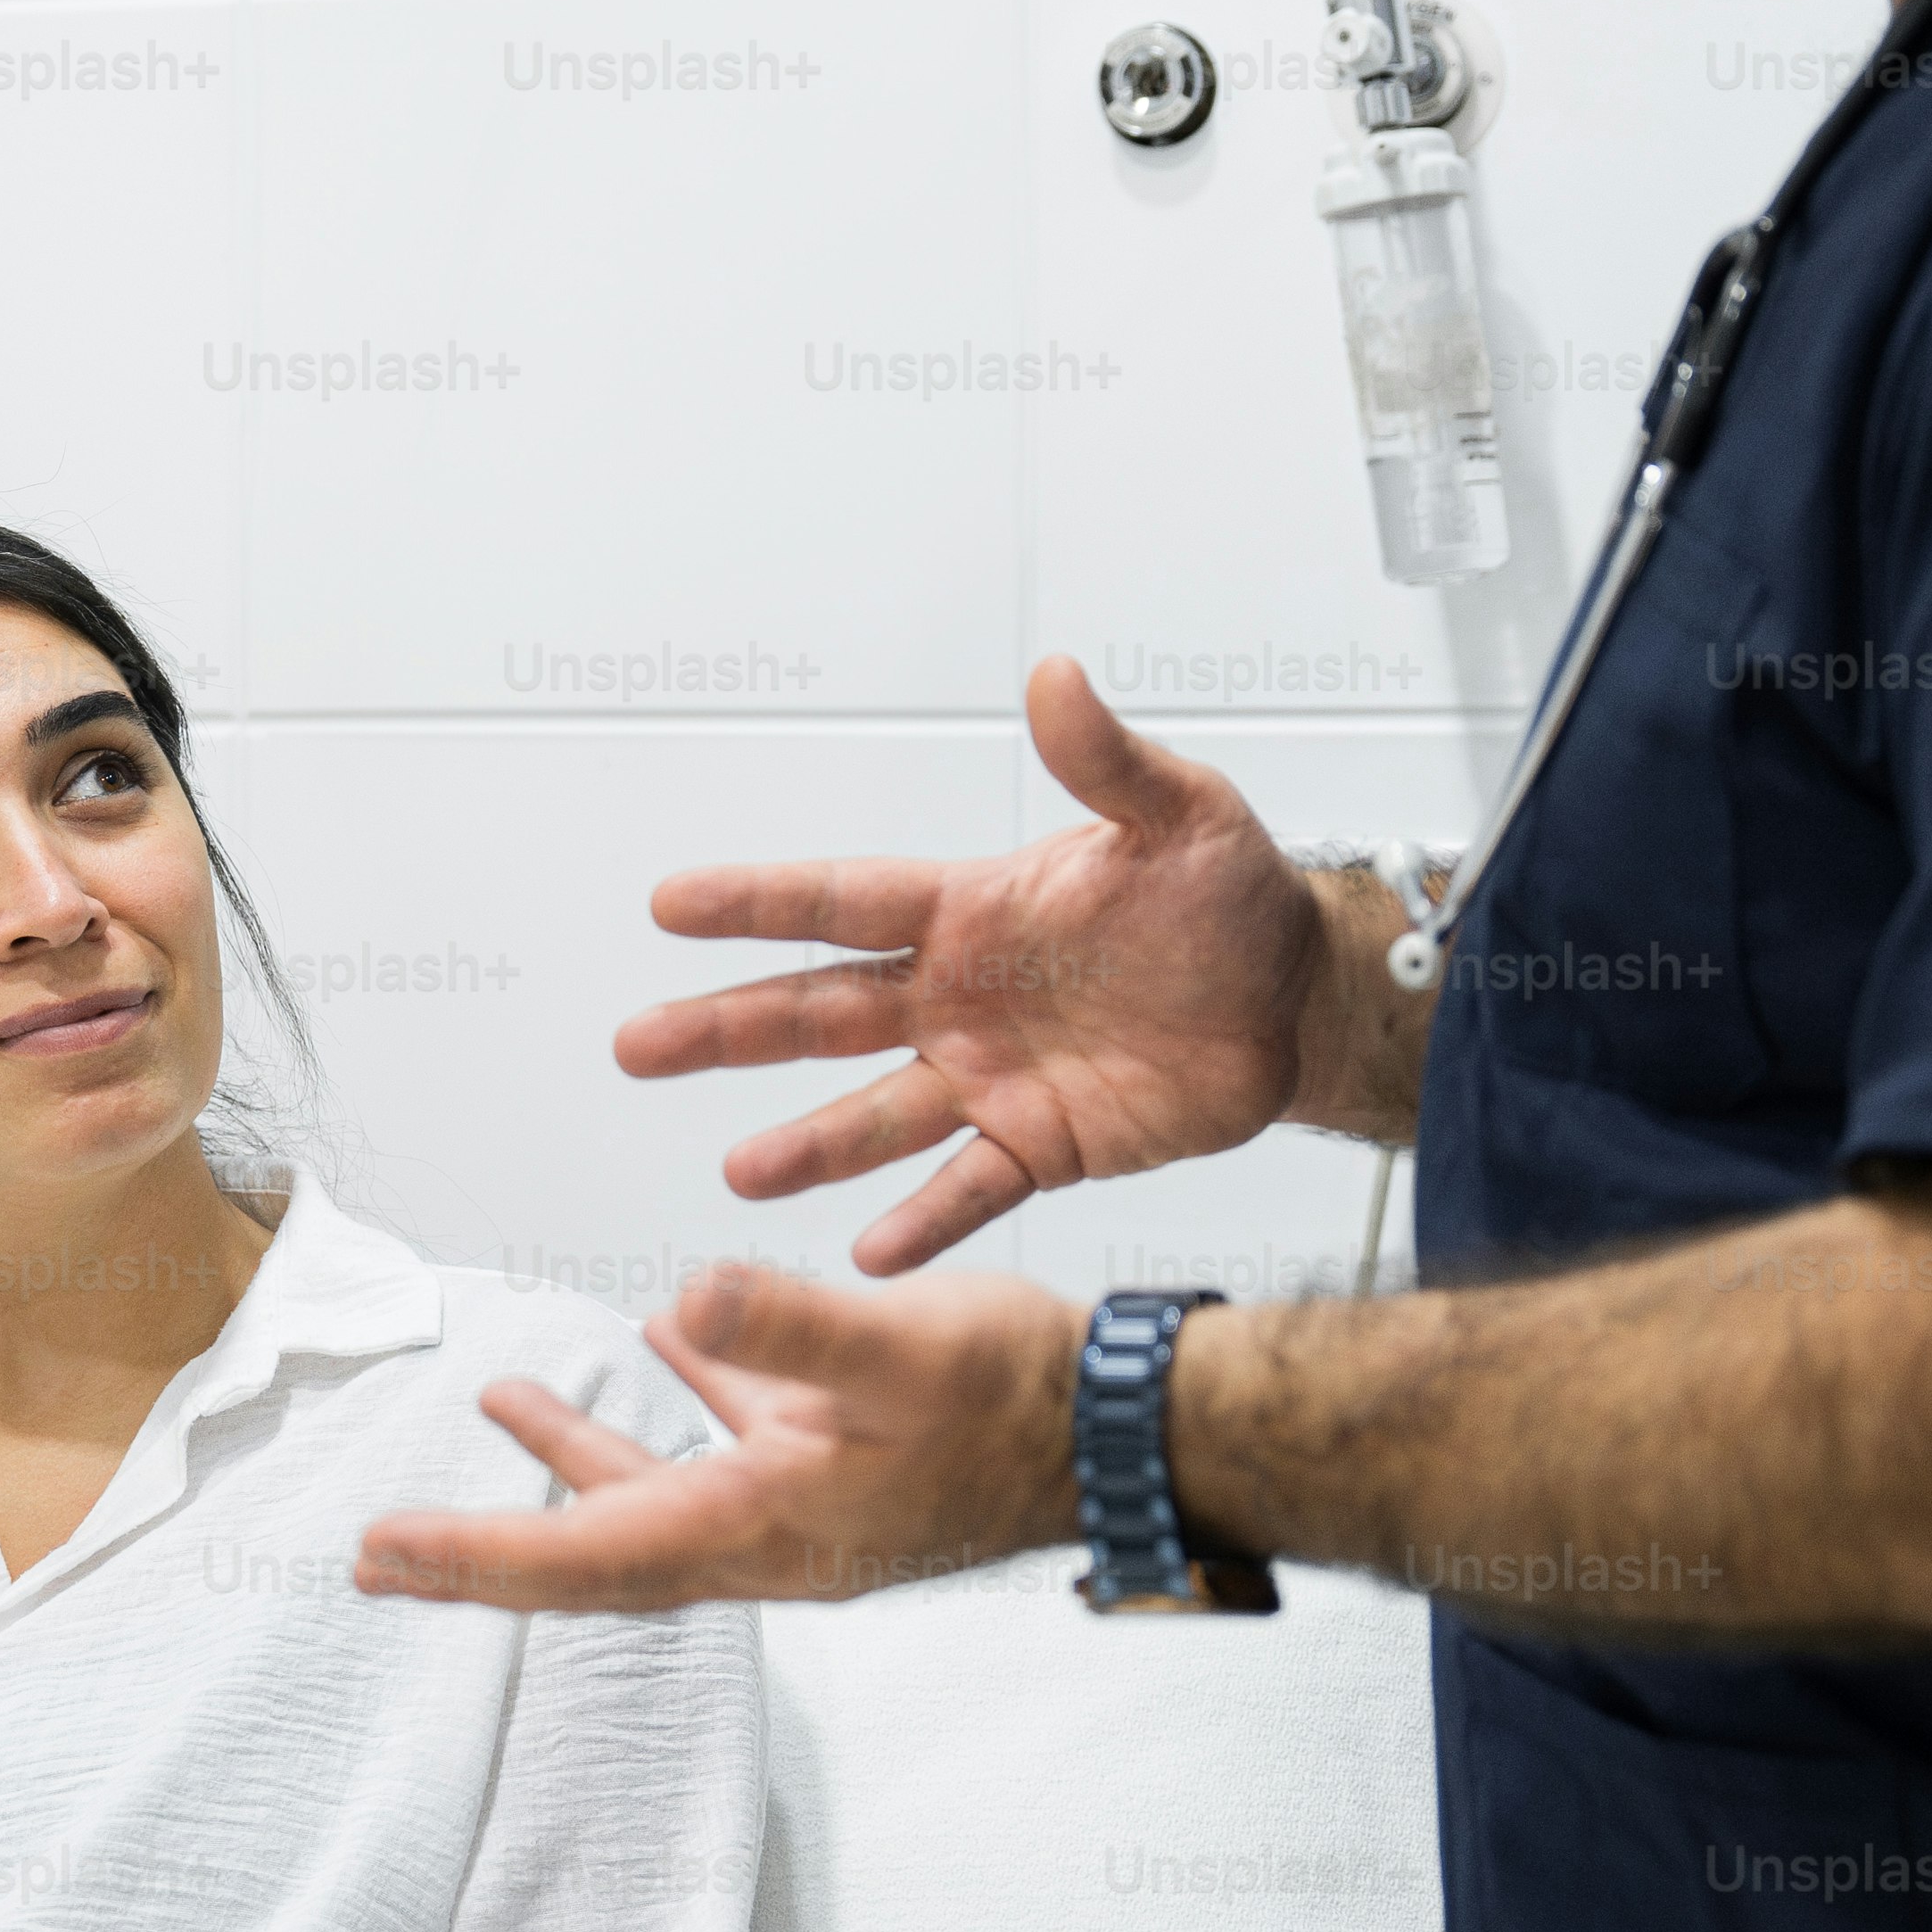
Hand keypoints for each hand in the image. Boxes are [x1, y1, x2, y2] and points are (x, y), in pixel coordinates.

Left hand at [356, 1264, 1085, 1611]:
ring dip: (573, 1460)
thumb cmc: (1023, 1402)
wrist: (1130, 1433)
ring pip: (655, 1499)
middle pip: (593, 1559)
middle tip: (385, 1555)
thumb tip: (688, 1297)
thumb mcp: (897, 1350)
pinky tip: (664, 1334)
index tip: (380, 1554)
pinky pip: (730, 1447)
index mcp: (761, 1529)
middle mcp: (767, 1541)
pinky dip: (683, 1402)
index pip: (584, 1557)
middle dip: (487, 1550)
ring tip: (502, 1405)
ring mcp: (804, 1511)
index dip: (476, 1554)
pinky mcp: (840, 1471)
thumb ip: (788, 1325)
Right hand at [625, 659, 1346, 1268]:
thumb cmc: (1231, 895)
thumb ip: (1106, 760)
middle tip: (636, 1046)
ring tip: (739, 1174)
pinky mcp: (1043, 1147)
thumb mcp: (1180, 815)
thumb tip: (1055, 676)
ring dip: (808, 1145)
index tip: (669, 906)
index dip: (758, 904)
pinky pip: (971, 1189)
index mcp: (973, 910)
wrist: (1294, 1001)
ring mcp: (991, 1078)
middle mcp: (958, 997)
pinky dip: (922, 1222)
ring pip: (877, 1115)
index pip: (844, 904)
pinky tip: (868, 1255)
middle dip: (727, 1031)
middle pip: (822, 1016)